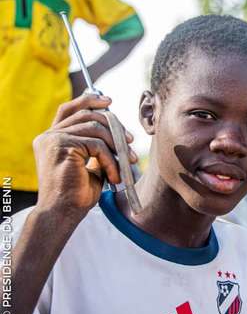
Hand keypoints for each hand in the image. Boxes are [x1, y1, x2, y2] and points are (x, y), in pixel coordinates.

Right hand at [32, 93, 136, 217]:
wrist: (64, 213)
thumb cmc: (78, 193)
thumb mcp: (90, 163)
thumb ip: (96, 145)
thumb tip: (116, 129)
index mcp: (52, 137)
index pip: (70, 109)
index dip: (89, 101)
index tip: (109, 101)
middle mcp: (49, 135)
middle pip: (88, 116)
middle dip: (114, 127)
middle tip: (130, 143)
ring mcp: (54, 139)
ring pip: (96, 129)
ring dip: (116, 146)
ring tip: (127, 163)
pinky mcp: (62, 146)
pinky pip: (97, 145)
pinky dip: (111, 159)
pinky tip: (115, 176)